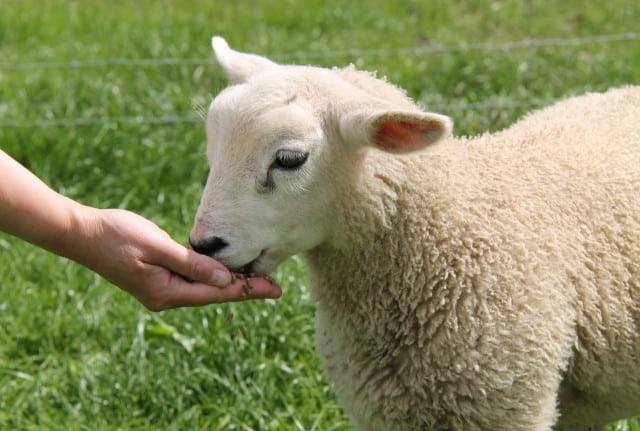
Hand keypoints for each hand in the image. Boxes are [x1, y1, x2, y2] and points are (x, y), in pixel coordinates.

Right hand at [68, 207, 281, 310]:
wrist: (82, 234)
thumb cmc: (117, 235)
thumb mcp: (156, 246)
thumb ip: (191, 264)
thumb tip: (224, 279)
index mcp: (166, 291)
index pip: (216, 293)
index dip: (247, 290)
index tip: (274, 289)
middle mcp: (165, 297)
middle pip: (214, 295)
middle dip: (245, 290)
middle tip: (276, 288)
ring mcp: (160, 290)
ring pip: (204, 290)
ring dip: (230, 285)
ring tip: (257, 281)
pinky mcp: (157, 280)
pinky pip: (191, 282)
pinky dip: (211, 278)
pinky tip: (225, 273)